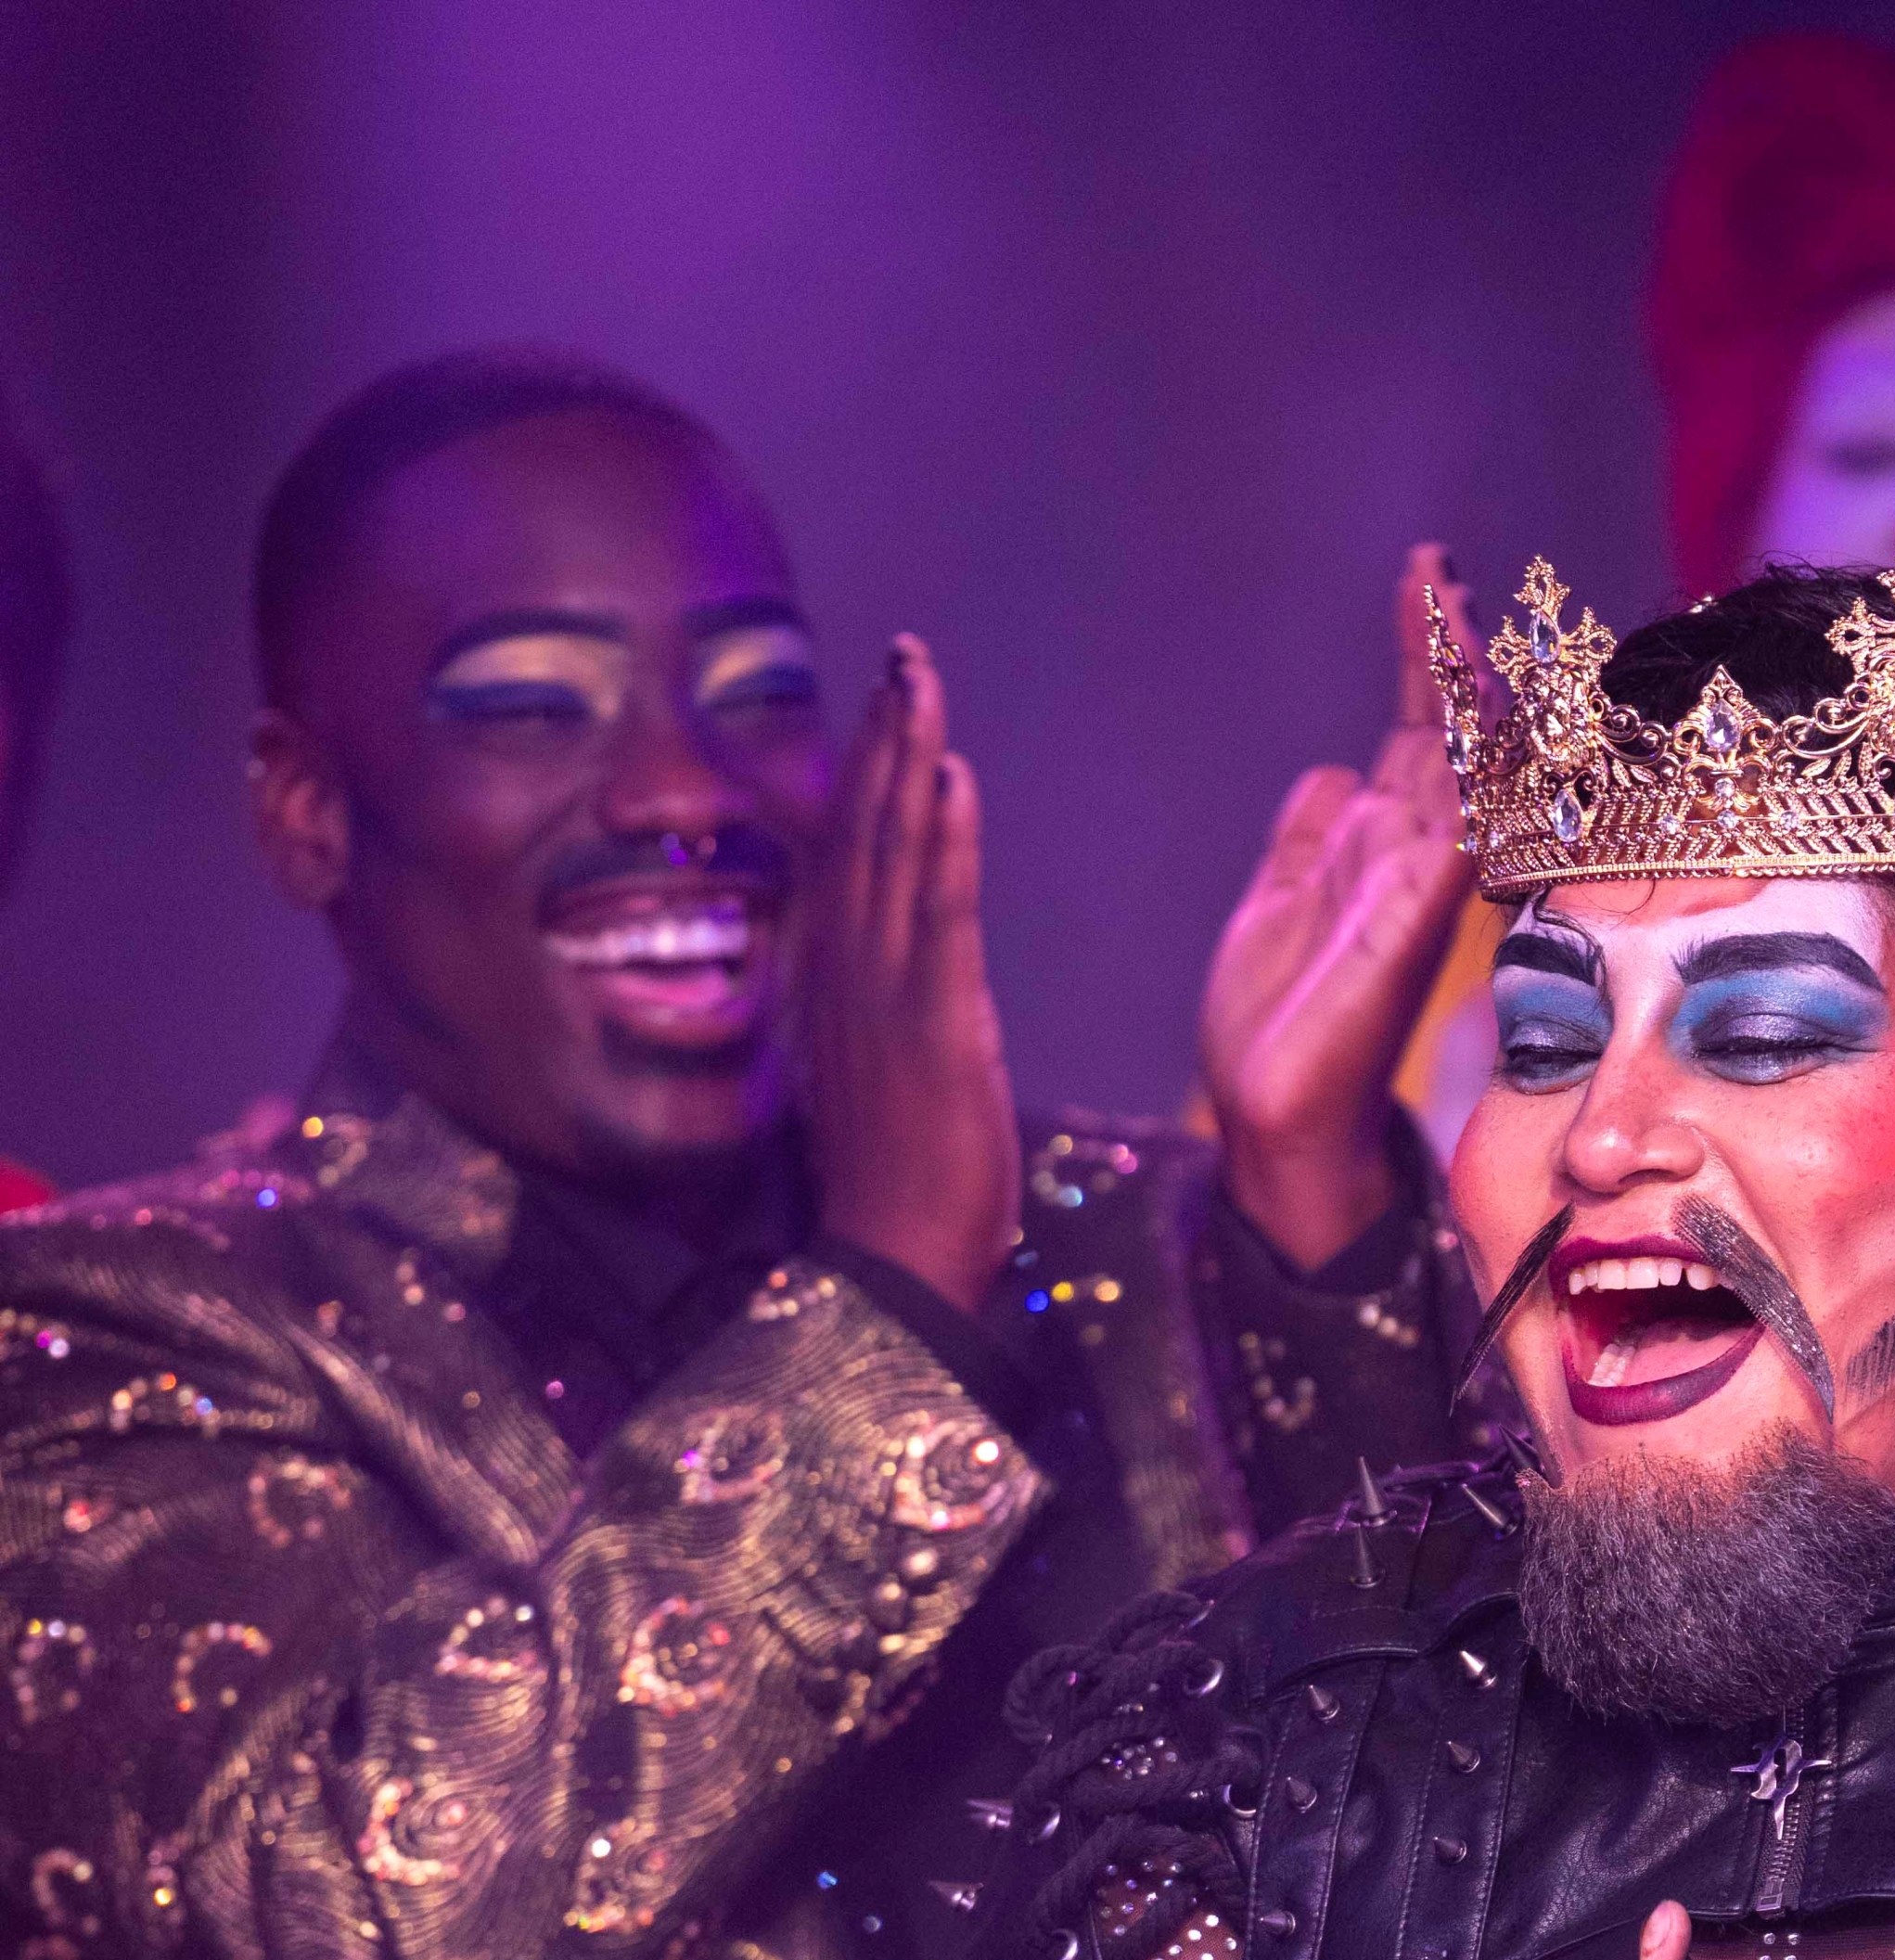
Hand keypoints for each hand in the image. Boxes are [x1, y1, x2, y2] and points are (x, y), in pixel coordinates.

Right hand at [806, 637, 1020, 1314]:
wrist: (897, 1266)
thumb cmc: (904, 1184)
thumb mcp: (890, 1072)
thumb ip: (889, 1008)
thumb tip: (902, 966)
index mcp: (840, 985)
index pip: (850, 854)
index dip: (867, 771)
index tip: (886, 699)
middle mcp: (848, 974)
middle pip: (862, 831)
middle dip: (884, 737)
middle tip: (905, 655)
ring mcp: (884, 996)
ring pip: (890, 853)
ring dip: (907, 760)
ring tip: (921, 680)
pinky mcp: (932, 1025)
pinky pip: (935, 916)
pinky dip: (941, 842)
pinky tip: (951, 778)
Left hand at [1201, 543, 1483, 1269]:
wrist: (1273, 1120)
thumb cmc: (1283, 1028)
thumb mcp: (1280, 902)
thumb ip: (1310, 837)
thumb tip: (1333, 769)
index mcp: (1381, 849)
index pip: (1420, 730)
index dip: (1424, 657)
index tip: (1426, 580)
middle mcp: (1414, 859)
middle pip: (1451, 732)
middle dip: (1447, 651)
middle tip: (1440, 571)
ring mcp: (1419, 889)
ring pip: (1459, 767)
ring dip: (1457, 690)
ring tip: (1450, 610)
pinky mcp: (1411, 924)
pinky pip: (1453, 830)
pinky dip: (1463, 772)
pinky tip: (1463, 710)